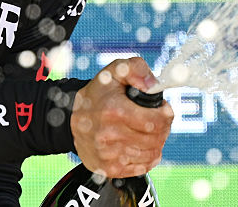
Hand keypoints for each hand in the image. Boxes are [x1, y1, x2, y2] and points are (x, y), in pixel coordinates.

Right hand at [70, 57, 173, 178]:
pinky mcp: (108, 168)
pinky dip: (148, 156)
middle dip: (164, 128)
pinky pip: (141, 167)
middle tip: (159, 120)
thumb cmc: (98, 94)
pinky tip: (143, 145)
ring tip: (150, 131)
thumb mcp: (115, 71)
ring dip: (157, 142)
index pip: (154, 122)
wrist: (71, 117)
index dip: (166, 115)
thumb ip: (136, 68)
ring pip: (151, 154)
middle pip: (155, 139)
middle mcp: (109, 135)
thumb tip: (153, 85)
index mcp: (113, 110)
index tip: (165, 109)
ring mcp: (108, 154)